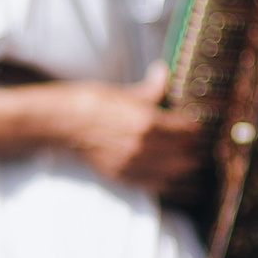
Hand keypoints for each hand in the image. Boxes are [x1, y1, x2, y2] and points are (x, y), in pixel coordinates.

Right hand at [59, 67, 205, 192]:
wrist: (62, 124)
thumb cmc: (91, 102)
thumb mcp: (124, 92)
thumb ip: (150, 88)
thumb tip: (164, 71)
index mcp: (148, 122)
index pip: (188, 130)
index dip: (195, 127)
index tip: (195, 124)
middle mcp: (144, 147)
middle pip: (185, 154)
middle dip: (193, 147)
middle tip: (194, 142)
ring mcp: (133, 165)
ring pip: (175, 173)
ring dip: (184, 165)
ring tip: (186, 158)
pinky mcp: (123, 177)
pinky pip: (156, 185)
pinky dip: (167, 180)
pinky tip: (170, 174)